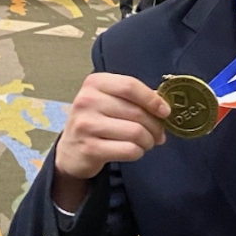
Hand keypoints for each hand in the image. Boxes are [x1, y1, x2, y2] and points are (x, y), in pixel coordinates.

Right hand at [53, 74, 169, 208]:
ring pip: (135, 132)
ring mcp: (86, 125)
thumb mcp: (110, 100)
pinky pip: (128, 150)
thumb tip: (164, 108)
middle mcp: (87, 101)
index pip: (130, 86)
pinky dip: (138, 152)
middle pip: (136, 112)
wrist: (70, 149)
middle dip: (155, 126)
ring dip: (148, 141)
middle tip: (159, 134)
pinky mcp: (90, 148)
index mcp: (95, 83)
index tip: (165, 111)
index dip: (152, 99)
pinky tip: (135, 150)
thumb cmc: (97, 120)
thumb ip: (134, 98)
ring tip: (147, 143)